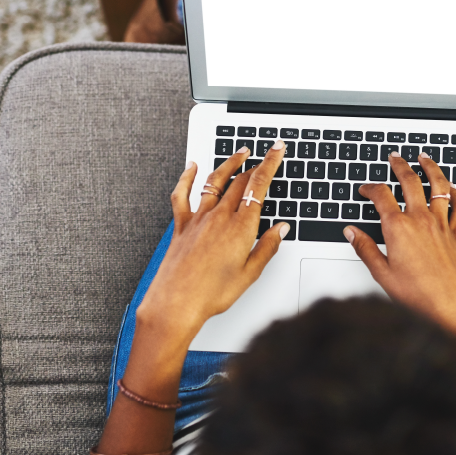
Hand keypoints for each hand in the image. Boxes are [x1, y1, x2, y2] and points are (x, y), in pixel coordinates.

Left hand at [136, 142, 288, 356]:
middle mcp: (219, 217)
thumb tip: (281, 229)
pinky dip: (186, 177)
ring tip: (240, 153)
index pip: (259, 186)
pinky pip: (182, 194)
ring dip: (229, 163)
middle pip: (240, 181)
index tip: (277, 149)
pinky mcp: (181, 225)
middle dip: (256, 164)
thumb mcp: (249, 275)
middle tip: (266, 154)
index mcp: (240, 227)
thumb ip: (267, 247)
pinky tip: (191, 167)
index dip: (270, 163)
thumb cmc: (210, 294)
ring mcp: (198, 219)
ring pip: (215, 181)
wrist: (175, 305)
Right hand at [345, 152, 455, 370]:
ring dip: (430, 168)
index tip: (365, 189)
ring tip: (424, 158)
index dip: (370, 188)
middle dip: (400, 165)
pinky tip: (451, 188)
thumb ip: (365, 248)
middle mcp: (421, 220)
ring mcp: (441, 224)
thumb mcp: (382, 274)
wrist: (451, 307)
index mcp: (399, 228)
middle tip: (394, 157)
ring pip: (438, 186)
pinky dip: (455, 193)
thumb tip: (351, 232)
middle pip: (410, 181)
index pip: (381, 195)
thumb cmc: (418, 295)